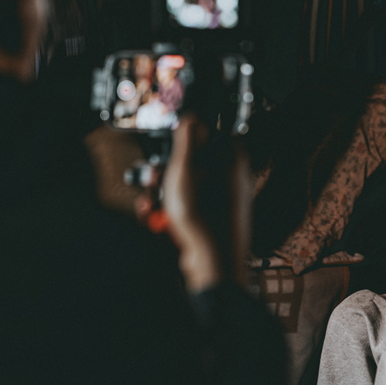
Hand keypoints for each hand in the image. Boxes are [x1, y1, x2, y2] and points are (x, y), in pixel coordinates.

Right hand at [162, 116, 251, 292]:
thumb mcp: (185, 172)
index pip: (211, 131)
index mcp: (232, 159)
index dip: (188, 136)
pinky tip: (159, 219)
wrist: (213, 268)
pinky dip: (172, 210)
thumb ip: (186, 141)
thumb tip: (190, 116)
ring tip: (153, 203)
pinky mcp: (214, 219)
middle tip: (155, 180)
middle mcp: (232, 178)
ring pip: (189, 185)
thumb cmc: (205, 223)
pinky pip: (190, 207)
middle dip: (168, 170)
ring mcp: (224, 201)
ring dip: (165, 193)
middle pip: (195, 161)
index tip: (171, 143)